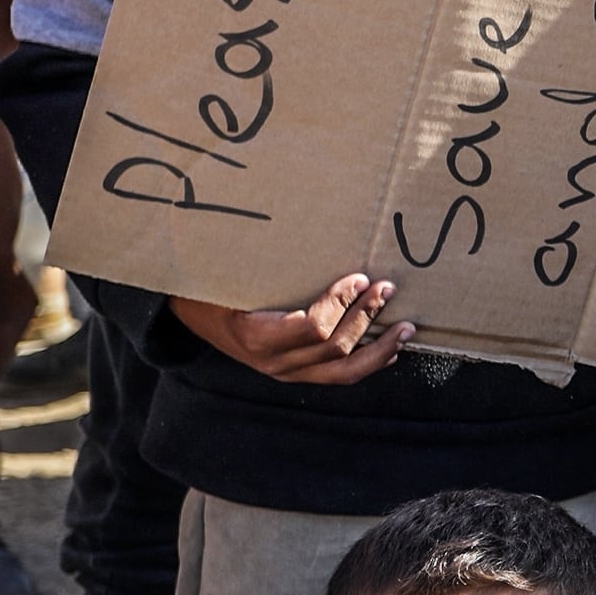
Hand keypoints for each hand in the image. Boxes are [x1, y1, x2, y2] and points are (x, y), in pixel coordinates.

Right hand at [172, 274, 410, 382]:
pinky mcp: (296, 374)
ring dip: (378, 348)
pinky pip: (336, 375)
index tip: (358, 278)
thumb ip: (262, 260)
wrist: (190, 315)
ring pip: (342, 371)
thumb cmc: (213, 285)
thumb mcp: (229, 272)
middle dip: (366, 317)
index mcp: (256, 335)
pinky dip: (367, 362)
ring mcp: (286, 372)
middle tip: (387, 289)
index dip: (340, 304)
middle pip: (334, 347)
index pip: (312, 327)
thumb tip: (305, 219)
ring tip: (405, 328)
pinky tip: (390, 351)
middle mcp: (273, 362)